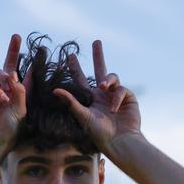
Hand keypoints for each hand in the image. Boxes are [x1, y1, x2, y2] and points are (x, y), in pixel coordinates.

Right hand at [0, 34, 26, 174]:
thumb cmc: (9, 131)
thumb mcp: (20, 111)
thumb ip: (19, 92)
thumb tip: (14, 74)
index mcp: (19, 97)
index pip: (26, 77)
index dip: (31, 66)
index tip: (39, 51)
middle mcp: (7, 93)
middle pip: (9, 67)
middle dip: (13, 51)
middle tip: (16, 37)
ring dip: (4, 76)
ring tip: (8, 84)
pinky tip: (2, 99)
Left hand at [53, 40, 140, 156]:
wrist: (120, 142)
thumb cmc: (99, 133)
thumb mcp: (82, 116)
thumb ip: (71, 102)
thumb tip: (55, 89)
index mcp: (90, 99)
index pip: (81, 80)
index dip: (75, 68)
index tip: (70, 56)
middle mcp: (102, 95)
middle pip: (100, 70)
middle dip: (98, 56)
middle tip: (96, 42)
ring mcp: (116, 95)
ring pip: (112, 77)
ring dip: (108, 80)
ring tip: (104, 87)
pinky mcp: (128, 97)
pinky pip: (122, 89)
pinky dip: (117, 97)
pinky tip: (114, 108)